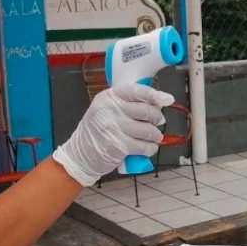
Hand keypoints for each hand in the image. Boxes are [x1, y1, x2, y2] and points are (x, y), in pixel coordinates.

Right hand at [53, 84, 174, 185]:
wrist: (80, 155)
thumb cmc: (98, 131)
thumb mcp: (106, 110)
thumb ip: (128, 104)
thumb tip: (159, 101)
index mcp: (108, 97)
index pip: (136, 90)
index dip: (154, 95)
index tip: (167, 99)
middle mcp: (110, 110)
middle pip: (146, 110)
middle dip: (157, 118)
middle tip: (158, 122)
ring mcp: (113, 128)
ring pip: (148, 130)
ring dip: (155, 135)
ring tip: (154, 137)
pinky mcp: (118, 146)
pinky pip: (144, 146)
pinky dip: (150, 148)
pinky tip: (148, 148)